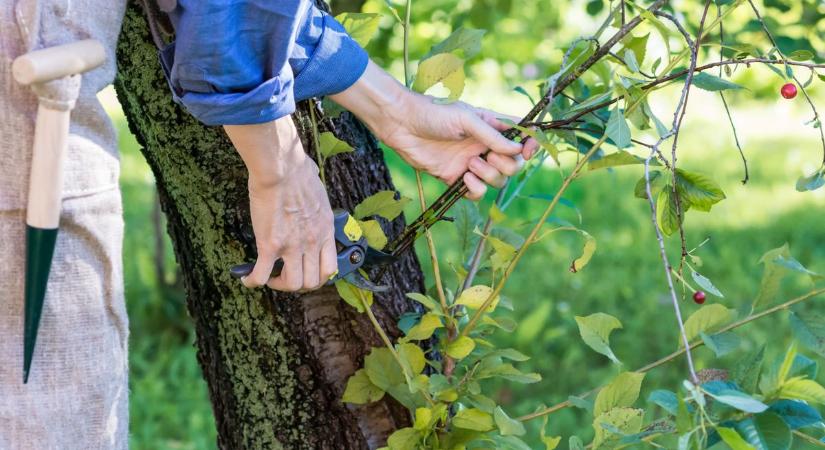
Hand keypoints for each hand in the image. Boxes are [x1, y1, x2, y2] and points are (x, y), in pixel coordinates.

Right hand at [224, 118, 337, 291]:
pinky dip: (253, 281)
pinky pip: (262, 274)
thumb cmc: (298, 171)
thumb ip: (315, 197)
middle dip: (297, 284)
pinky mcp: (271, 245)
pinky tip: (246, 278)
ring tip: (269, 277)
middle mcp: (313, 243)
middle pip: (311, 281)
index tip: (306, 273)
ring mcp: (292, 246)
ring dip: (279, 284)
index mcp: (325, 230)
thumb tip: (311, 176)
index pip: (330, 269)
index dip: (317, 278)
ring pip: (291, 284)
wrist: (281, 169)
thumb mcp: (318, 190)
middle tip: (284, 275)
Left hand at [330, 61, 537, 199]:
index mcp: (492, 126)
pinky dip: (475, 189)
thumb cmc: (434, 113)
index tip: (527, 152)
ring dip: (489, 176)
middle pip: (513, 165)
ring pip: (497, 181)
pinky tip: (464, 178)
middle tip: (487, 156)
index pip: (522, 138)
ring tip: (470, 165)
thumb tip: (518, 150)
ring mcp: (471, 163)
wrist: (402, 124)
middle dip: (506, 165)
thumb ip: (493, 135)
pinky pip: (476, 193)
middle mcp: (485, 146)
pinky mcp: (455, 178)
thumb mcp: (467, 119)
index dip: (530, 146)